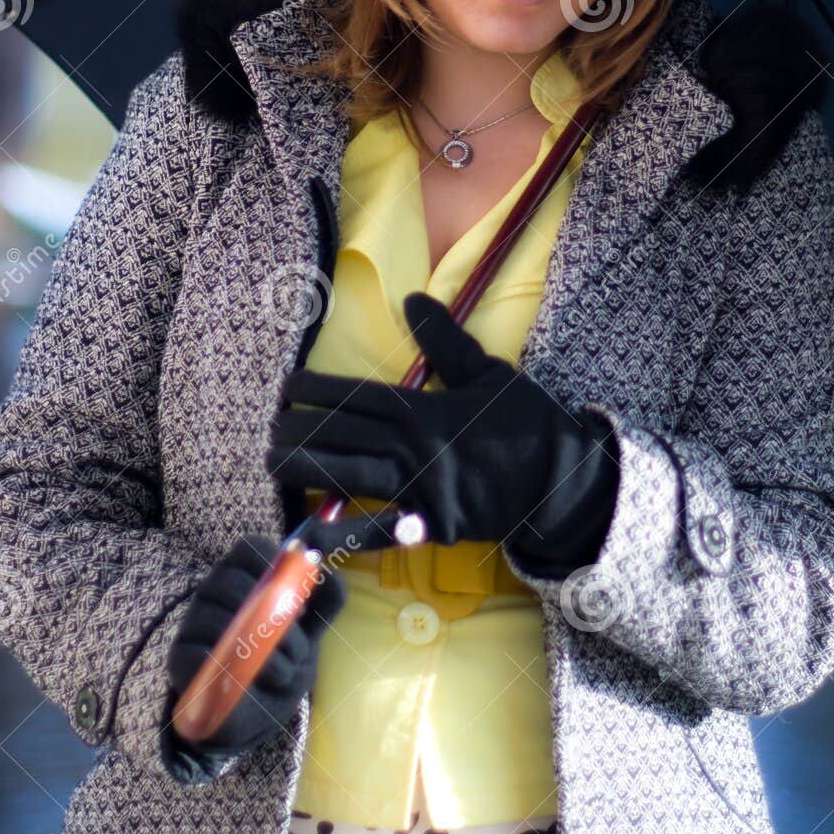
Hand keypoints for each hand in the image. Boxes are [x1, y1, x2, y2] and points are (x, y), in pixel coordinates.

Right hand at [163, 507, 401, 778]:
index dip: (275, 563)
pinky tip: (253, 682)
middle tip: (299, 649)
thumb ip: (325, 603)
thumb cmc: (278, 663)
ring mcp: (193, 623)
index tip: (299, 596)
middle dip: (276, 616)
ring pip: (220, 619)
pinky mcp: (180, 657)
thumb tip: (330, 575)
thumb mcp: (309, 634)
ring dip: (262, 649)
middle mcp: (213, 592)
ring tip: (283, 672)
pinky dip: (236, 670)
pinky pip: (202, 653)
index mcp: (243, 576)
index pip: (249, 548)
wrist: (251, 716)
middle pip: (233, 580)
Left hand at [265, 290, 620, 571]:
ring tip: (274, 465)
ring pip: (348, 478)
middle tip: (271, 429)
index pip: (355, 396)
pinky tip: (310, 535)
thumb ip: (445, 339)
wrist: (562, 481)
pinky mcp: (431, 525)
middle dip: (299, 431)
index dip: (316, 391)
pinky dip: (343, 535)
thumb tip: (413, 298)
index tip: (287, 388)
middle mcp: (415, 448)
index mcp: (424, 409)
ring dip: (305, 471)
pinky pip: (379, 532)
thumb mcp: (489, 372)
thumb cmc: (527, 422)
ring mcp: (420, 489)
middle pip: (341, 437)